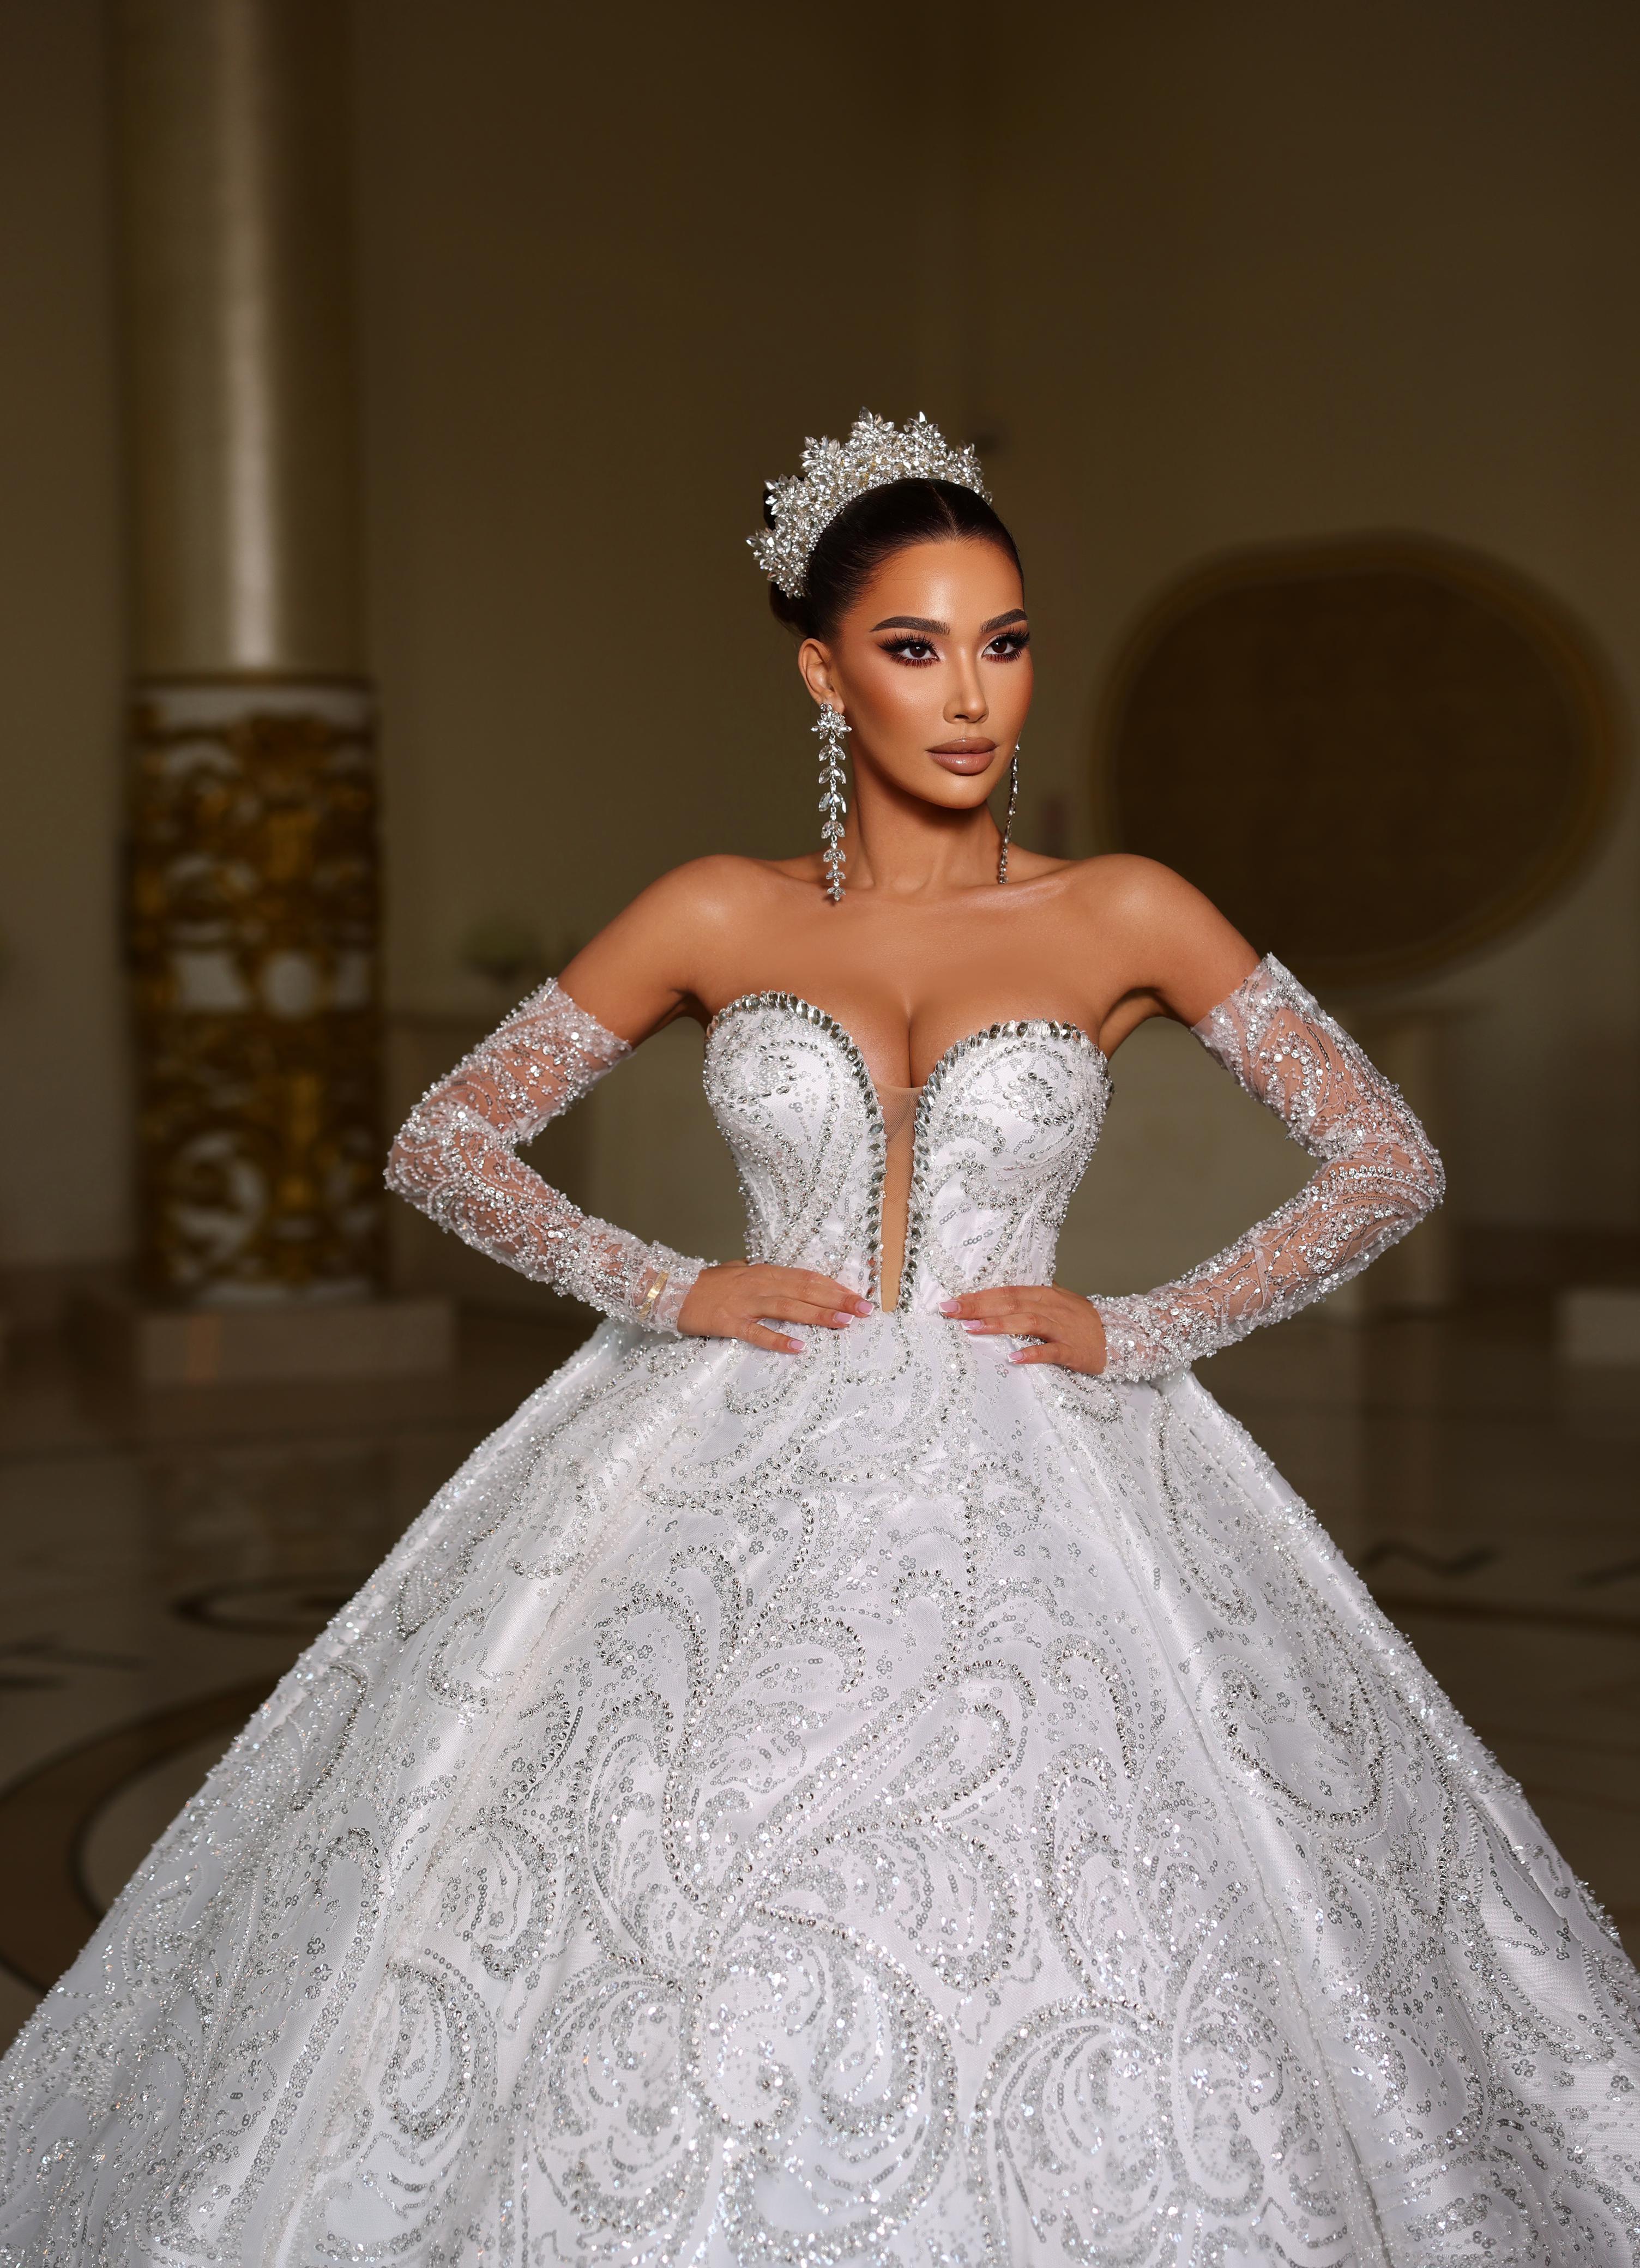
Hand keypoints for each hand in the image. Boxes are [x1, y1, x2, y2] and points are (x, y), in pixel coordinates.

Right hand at [677, 1262, 872, 1353]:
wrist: (669, 1289)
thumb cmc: (706, 1285)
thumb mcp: (739, 1274)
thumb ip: (762, 1276)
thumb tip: (782, 1279)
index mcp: (764, 1272)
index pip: (807, 1277)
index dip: (835, 1286)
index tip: (859, 1295)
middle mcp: (759, 1284)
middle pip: (805, 1289)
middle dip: (837, 1299)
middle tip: (865, 1310)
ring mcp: (744, 1303)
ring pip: (788, 1307)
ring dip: (818, 1315)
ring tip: (844, 1323)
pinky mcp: (729, 1322)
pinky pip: (757, 1332)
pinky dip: (778, 1339)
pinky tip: (799, 1347)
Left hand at [939, 1286, 1107, 1373]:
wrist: (1122, 1337)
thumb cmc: (1081, 1322)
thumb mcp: (1056, 1304)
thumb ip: (1029, 1301)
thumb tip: (995, 1299)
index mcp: (1045, 1294)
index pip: (1006, 1291)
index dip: (978, 1295)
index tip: (951, 1301)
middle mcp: (1052, 1307)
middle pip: (1011, 1302)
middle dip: (978, 1306)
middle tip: (950, 1310)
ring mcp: (1064, 1328)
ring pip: (1028, 1322)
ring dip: (998, 1324)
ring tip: (972, 1329)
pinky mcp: (1075, 1351)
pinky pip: (1052, 1352)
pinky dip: (1033, 1353)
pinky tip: (1014, 1358)